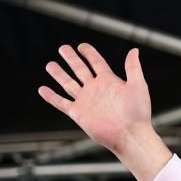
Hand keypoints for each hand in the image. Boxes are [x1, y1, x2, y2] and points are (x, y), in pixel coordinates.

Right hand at [38, 44, 170, 180]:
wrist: (129, 134)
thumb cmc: (137, 112)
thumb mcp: (138, 86)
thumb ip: (133, 68)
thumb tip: (134, 50)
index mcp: (109, 81)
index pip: (96, 63)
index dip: (89, 53)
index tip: (81, 46)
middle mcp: (95, 89)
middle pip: (80, 70)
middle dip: (71, 59)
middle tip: (63, 48)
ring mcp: (86, 101)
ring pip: (68, 83)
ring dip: (59, 74)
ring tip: (50, 65)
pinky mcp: (78, 113)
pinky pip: (61, 102)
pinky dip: (51, 96)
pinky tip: (42, 89)